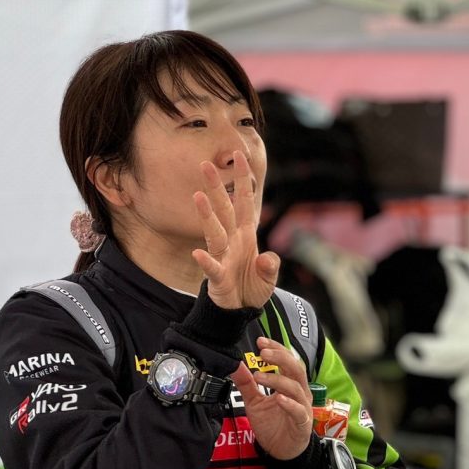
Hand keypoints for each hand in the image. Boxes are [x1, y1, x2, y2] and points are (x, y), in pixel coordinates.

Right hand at [191, 151, 279, 308]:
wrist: (239, 311)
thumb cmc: (252, 289)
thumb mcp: (269, 277)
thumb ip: (270, 265)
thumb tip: (268, 258)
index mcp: (246, 235)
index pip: (243, 203)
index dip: (242, 181)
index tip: (240, 157)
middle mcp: (232, 241)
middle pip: (223, 210)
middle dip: (216, 187)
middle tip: (206, 164)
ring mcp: (222, 257)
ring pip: (215, 232)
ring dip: (207, 215)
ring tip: (198, 196)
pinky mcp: (217, 277)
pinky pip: (212, 267)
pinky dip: (206, 261)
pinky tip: (198, 253)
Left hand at [230, 336, 312, 459]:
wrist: (281, 451)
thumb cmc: (272, 424)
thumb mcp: (254, 402)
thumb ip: (246, 384)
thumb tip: (236, 365)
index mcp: (289, 384)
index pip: (287, 360)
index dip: (276, 348)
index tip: (260, 341)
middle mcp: (299, 392)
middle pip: (295, 368)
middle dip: (280, 358)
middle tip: (263, 352)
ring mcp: (302, 407)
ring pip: (295, 387)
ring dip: (277, 380)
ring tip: (258, 376)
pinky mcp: (302, 423)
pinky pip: (298, 411)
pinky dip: (289, 403)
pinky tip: (278, 398)